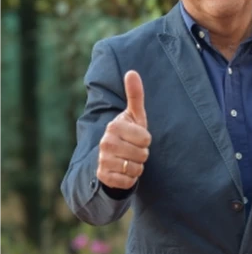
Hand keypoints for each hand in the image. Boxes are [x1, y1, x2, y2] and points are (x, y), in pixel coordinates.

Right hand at [97, 70, 151, 189]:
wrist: (112, 157)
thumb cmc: (129, 133)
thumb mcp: (134, 115)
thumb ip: (135, 95)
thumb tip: (132, 72)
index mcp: (114, 126)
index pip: (146, 138)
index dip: (146, 140)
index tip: (137, 137)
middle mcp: (105, 143)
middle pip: (143, 154)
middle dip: (142, 154)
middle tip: (133, 149)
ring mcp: (103, 160)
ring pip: (136, 168)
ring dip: (137, 166)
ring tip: (129, 159)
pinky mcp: (103, 177)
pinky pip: (128, 181)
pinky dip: (130, 179)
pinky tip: (123, 171)